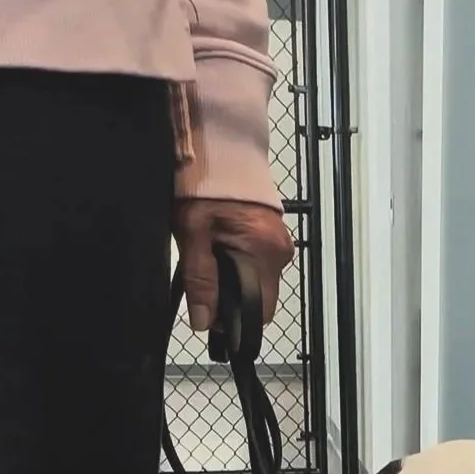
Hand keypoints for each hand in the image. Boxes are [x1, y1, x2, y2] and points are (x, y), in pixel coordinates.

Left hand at [174, 198, 292, 332]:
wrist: (219, 152)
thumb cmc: (205, 189)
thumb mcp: (193, 235)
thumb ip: (200, 279)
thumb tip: (204, 321)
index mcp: (265, 252)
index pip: (261, 310)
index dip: (234, 318)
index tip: (209, 309)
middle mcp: (281, 250)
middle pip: (260, 297)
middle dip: (232, 297)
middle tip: (205, 280)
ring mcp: (281, 242)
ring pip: (259, 282)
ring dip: (236, 280)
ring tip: (211, 258)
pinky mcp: (275, 235)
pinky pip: (261, 264)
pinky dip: (241, 265)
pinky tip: (222, 248)